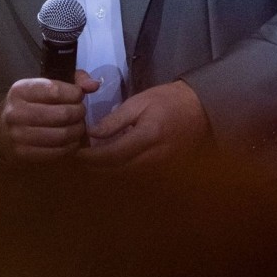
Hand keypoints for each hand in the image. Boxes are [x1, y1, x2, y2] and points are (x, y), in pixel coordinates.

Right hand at [0, 71, 99, 164]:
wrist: (1, 131)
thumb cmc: (28, 105)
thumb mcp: (43, 86)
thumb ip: (71, 80)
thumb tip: (94, 85)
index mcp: (20, 90)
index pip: (54, 90)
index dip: (74, 93)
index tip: (79, 96)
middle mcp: (16, 112)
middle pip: (61, 114)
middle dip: (78, 113)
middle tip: (81, 113)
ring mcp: (18, 135)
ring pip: (61, 135)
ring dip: (77, 131)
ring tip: (79, 127)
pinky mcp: (23, 154)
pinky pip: (56, 152)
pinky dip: (70, 147)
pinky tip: (72, 141)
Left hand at [75, 80, 209, 170]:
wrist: (202, 109)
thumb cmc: (168, 100)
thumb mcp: (139, 102)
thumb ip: (115, 120)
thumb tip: (92, 134)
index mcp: (147, 137)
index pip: (111, 155)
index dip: (90, 157)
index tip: (75, 152)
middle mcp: (154, 158)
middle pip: (116, 170)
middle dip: (95, 166)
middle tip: (79, 157)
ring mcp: (161, 168)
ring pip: (126, 175)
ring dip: (106, 170)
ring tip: (91, 159)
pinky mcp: (164, 171)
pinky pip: (137, 175)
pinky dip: (121, 170)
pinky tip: (111, 161)